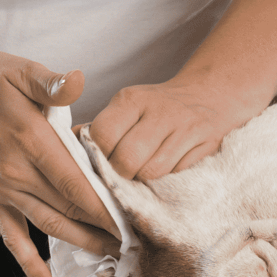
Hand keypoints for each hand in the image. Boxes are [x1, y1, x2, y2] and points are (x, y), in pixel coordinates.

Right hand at [0, 49, 121, 276]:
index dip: (106, 206)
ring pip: (49, 226)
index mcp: (29, 140)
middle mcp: (16, 172)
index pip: (76, 182)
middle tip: (138, 243)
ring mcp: (3, 190)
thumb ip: (50, 83)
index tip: (135, 221)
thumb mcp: (20, 70)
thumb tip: (77, 81)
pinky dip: (28, 263)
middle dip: (105, 229)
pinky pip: (11, 236)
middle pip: (69, 209)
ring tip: (115, 256)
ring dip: (82, 244)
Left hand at [88, 77, 264, 181]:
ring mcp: (185, 128)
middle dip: (120, 175)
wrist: (211, 95)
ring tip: (142, 176)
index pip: (102, 136)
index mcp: (132, 99)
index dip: (98, 157)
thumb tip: (65, 147)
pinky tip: (165, 173)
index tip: (102, 164)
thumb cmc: (159, 108)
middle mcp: (159, 111)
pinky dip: (167, 180)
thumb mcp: (128, 107)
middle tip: (122, 177)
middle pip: (126, 159)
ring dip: (143, 181)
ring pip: (152, 172)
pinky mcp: (206, 144)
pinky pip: (176, 174)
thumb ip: (99, 127)